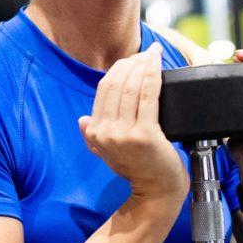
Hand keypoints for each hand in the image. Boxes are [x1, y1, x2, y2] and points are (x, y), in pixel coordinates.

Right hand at [80, 43, 184, 198]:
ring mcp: (125, 134)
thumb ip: (93, 135)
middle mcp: (106, 132)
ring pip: (132, 88)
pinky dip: (153, 77)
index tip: (133, 59)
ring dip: (143, 66)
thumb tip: (83, 120)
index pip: (103, 91)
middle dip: (132, 63)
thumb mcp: (107, 152)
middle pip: (117, 85)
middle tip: (146, 52)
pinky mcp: (145, 135)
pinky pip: (148, 97)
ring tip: (154, 54)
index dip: (118, 70)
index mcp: (95, 132)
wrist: (156, 190)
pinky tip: (158, 66)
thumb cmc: (137, 169)